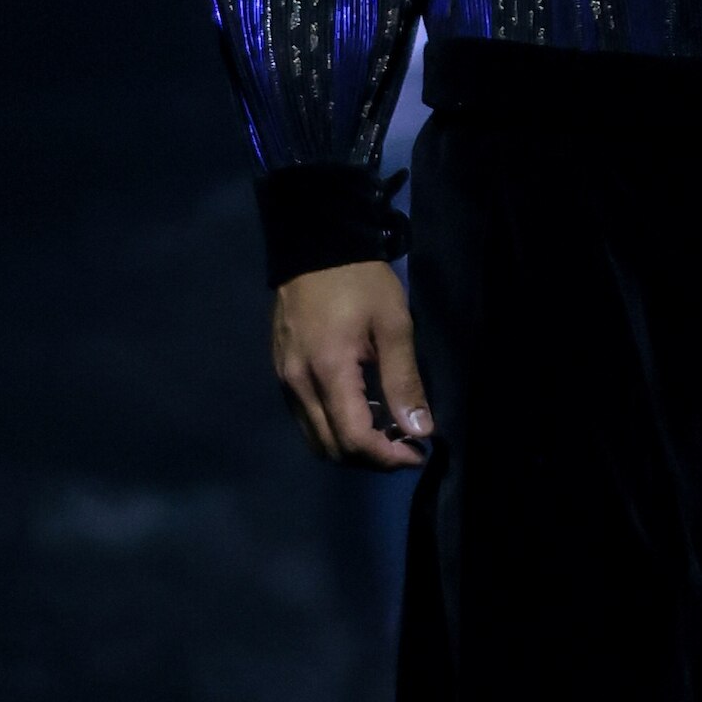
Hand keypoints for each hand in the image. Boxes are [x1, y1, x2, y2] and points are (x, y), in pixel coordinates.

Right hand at [271, 259, 433, 468]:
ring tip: (384, 430)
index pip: (355, 439)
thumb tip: (420, 430)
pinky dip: (333, 427)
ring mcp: (285, 379)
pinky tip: (359, 409)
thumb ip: (404, 380)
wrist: (314, 244)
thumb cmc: (360, 280)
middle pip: (331, 448)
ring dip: (350, 445)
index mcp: (328, 372)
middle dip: (371, 457)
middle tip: (404, 444)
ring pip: (314, 438)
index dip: (388, 456)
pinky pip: (305, 417)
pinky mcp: (281, 372)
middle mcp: (298, 384)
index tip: (417, 451)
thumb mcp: (393, 324)